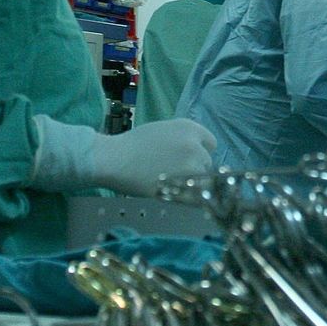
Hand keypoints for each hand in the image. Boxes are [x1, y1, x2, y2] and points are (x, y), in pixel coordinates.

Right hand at [91, 117, 215, 195]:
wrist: (115, 159)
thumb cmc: (134, 143)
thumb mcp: (163, 130)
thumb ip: (183, 138)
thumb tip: (196, 149)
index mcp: (190, 128)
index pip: (211, 143)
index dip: (200, 151)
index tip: (190, 158)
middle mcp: (195, 146)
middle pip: (207, 162)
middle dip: (196, 167)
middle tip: (177, 172)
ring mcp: (191, 167)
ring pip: (203, 180)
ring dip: (193, 183)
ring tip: (175, 184)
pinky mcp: (184, 187)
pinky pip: (196, 196)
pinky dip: (189, 197)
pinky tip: (176, 194)